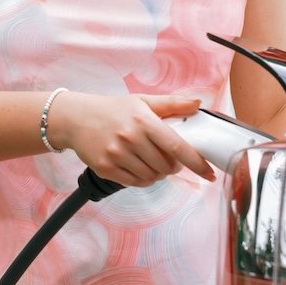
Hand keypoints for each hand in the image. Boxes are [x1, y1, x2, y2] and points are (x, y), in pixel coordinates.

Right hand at [52, 92, 216, 187]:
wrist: (75, 119)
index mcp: (143, 120)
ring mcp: (117, 154)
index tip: (209, 173)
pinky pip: (135, 182)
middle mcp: (130, 138)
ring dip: (158, 174)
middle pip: (166, 166)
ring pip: (151, 177)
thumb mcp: (141, 101)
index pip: (177, 146)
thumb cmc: (112, 109)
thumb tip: (198, 103)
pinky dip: (143, 179)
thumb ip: (171, 104)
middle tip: (168, 158)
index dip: (196, 163)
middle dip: (173, 166)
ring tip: (151, 161)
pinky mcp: (106, 168)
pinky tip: (138, 167)